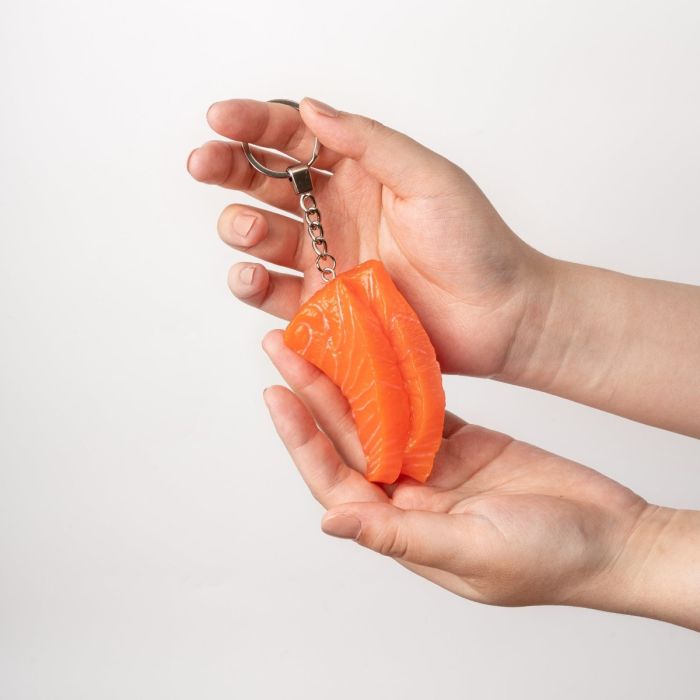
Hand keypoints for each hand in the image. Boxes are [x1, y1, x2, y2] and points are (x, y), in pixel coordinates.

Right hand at [187, 97, 549, 375]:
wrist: (497, 314)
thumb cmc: (473, 242)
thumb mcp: (427, 177)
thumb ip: (368, 143)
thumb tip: (309, 108)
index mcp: (358, 173)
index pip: (294, 139)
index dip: (253, 125)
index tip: (220, 120)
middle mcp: (334, 213)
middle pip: (264, 183)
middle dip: (227, 168)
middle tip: (204, 163)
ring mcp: (326, 260)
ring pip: (262, 238)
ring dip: (241, 228)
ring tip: (251, 230)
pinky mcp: (324, 308)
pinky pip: (275, 294)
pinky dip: (253, 285)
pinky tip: (253, 276)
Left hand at [260, 329, 648, 607]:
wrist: (613, 536)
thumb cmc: (550, 558)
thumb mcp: (474, 552)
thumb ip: (401, 537)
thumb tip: (331, 522)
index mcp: (401, 527)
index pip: (335, 481)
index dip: (303, 440)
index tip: (277, 396)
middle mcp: (408, 496)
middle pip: (347, 441)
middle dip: (313, 395)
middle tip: (282, 347)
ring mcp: (433, 466)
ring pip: (377, 417)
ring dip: (347, 382)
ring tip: (320, 339)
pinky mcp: (461, 441)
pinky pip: (418, 404)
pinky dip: (397, 377)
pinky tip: (375, 349)